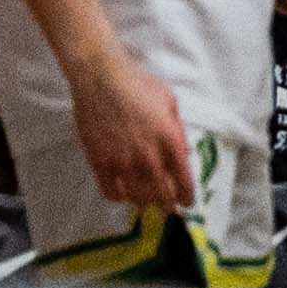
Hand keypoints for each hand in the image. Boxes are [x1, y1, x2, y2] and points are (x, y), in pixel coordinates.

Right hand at [78, 70, 199, 226]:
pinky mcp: (98, 160)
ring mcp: (121, 160)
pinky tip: (122, 194)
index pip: (183, 179)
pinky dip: (118, 197)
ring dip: (145, 202)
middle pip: (161, 194)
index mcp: (169, 140)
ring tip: (148, 202)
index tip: (188, 203)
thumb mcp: (170, 103)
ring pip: (136, 196)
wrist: (101, 78)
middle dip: (168, 206)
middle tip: (170, 210)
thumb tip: (183, 153)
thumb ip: (177, 130)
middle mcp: (147, 155)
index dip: (187, 196)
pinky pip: (109, 190)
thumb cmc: (139, 85)